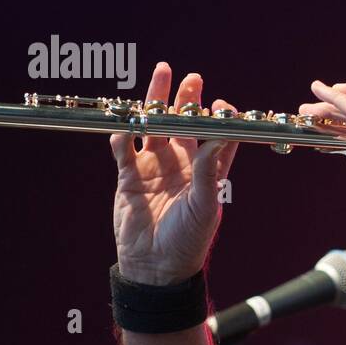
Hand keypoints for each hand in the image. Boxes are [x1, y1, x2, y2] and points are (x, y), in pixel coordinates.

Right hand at [111, 62, 240, 284]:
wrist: (154, 267)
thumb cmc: (188, 241)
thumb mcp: (205, 205)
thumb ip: (209, 171)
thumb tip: (221, 137)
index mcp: (206, 172)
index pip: (217, 138)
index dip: (220, 118)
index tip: (220, 103)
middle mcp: (182, 165)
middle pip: (183, 124)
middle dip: (186, 100)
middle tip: (190, 77)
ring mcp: (154, 168)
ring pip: (154, 128)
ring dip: (155, 104)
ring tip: (159, 77)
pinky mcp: (129, 177)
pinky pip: (124, 149)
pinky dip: (124, 135)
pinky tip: (126, 123)